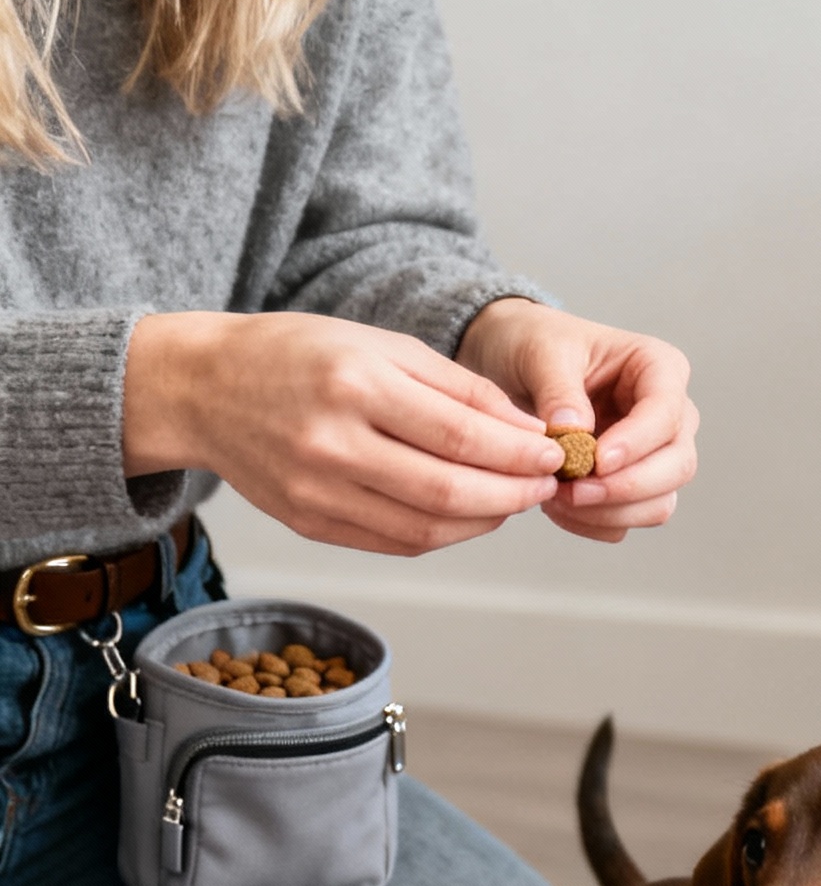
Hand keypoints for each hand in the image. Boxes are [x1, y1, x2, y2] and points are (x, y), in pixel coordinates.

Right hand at [123, 310, 564, 556]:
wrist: (203, 389)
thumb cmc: (297, 354)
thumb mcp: (377, 343)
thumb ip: (454, 387)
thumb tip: (525, 431)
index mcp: (355, 382)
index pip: (461, 435)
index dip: (518, 453)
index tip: (552, 454)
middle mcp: (333, 442)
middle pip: (449, 491)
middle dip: (511, 493)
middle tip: (543, 485)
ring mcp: (317, 491)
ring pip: (425, 529)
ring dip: (483, 521)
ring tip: (511, 500)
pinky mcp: (309, 524)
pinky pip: (393, 542)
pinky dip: (442, 534)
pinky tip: (466, 515)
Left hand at [458, 299, 697, 545]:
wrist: (518, 368)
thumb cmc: (539, 346)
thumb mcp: (542, 353)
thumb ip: (558, 390)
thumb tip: (574, 431)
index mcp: (659, 368)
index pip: (666, 413)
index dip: (636, 443)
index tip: (597, 461)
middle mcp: (669, 415)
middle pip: (678, 465)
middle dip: (627, 487)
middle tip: (573, 491)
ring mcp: (655, 455)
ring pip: (660, 503)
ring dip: (609, 512)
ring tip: (557, 497)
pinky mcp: (633, 486)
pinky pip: (627, 520)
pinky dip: (594, 522)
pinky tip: (557, 506)